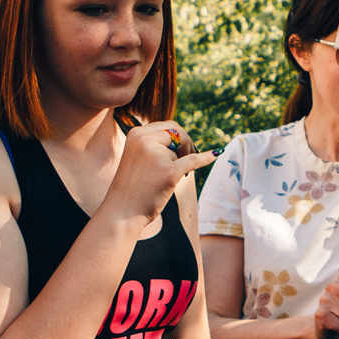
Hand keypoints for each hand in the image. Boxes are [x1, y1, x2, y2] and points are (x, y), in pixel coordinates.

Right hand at [96, 121, 213, 232]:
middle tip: (185, 160)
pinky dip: (206, 158)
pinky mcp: (169, 172)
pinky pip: (193, 160)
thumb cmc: (132, 186)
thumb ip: (154, 143)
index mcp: (136, 134)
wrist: (122, 212)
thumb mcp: (137, 156)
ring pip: (180, 151)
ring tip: (166, 180)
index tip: (180, 151)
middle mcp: (144, 140)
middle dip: (186, 145)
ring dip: (180, 164)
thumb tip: (181, 136)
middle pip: (178, 133)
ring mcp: (157, 155)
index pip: (168, 126)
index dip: (178, 137)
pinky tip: (216, 154)